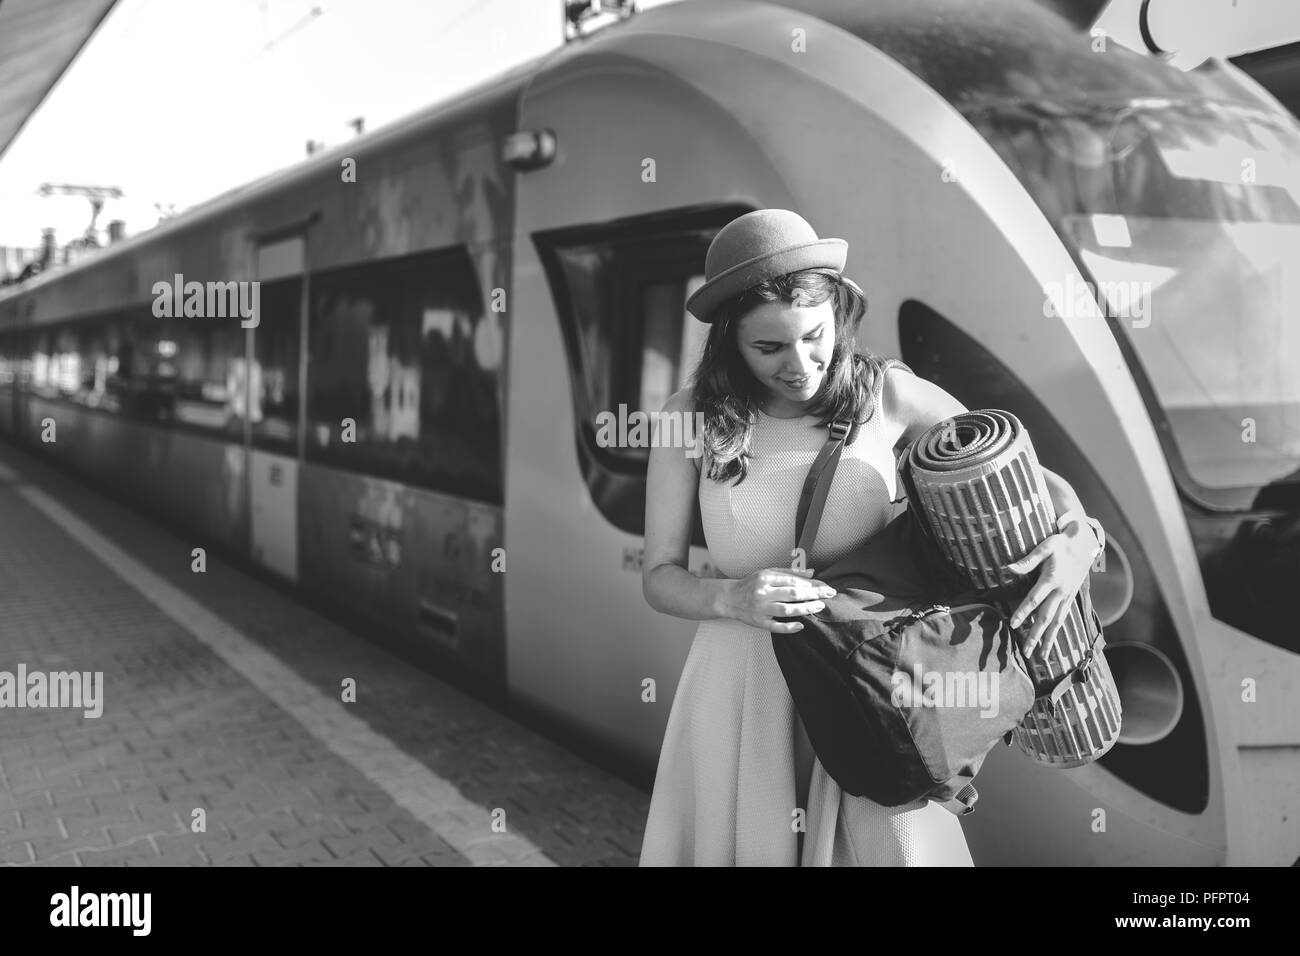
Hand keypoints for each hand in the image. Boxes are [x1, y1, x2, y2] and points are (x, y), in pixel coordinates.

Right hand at [721, 567, 835, 632]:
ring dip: (805, 609)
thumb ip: (789, 572)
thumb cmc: (751, 584)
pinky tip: (801, 626)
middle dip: (814, 594)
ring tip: (820, 607)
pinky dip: (789, 627)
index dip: (811, 584)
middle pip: (793, 594)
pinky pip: (775, 627)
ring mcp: (761, 609)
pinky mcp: (758, 622)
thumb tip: (811, 572)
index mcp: (766, 578)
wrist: (729, 598)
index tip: (825, 586)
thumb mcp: (768, 573)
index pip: (793, 581)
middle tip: (829, 594)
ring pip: (786, 610)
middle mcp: (763, 593)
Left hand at [1006, 525, 1098, 658]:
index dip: (1023, 612)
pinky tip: (1052, 641)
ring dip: (1049, 640)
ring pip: (1057, 622)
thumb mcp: (1046, 546)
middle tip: (1026, 652)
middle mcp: (1061, 592)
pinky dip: (1057, 631)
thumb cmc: (1062, 543)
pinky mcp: (1071, 598)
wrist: (1086, 544)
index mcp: (1052, 579)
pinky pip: (1063, 618)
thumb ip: (1028, 560)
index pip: (1034, 599)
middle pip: (1046, 618)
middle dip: (1036, 636)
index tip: (1013, 625)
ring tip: (1041, 656)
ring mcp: (1068, 596)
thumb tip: (1009, 568)